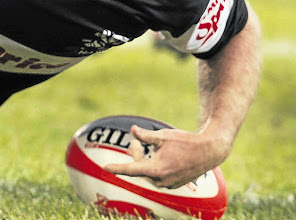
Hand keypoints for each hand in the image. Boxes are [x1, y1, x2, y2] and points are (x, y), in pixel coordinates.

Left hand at [104, 125, 229, 188]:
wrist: (209, 151)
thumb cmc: (185, 142)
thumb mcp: (162, 136)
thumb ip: (145, 136)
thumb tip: (132, 130)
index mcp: (156, 170)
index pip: (131, 170)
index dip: (117, 168)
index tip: (105, 168)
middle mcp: (161, 181)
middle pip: (140, 169)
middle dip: (135, 155)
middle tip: (134, 143)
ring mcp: (169, 184)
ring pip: (148, 173)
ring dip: (144, 161)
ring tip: (143, 147)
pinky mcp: (175, 184)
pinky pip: (158, 176)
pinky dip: (153, 166)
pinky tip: (156, 156)